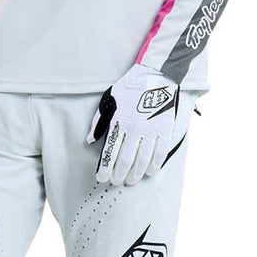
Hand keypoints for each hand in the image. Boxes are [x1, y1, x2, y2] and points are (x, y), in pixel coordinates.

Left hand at [86, 63, 181, 184]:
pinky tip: (149, 172)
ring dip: (135, 174)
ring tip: (130, 180)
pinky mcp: (165, 130)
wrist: (156, 75)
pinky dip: (154, 166)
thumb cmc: (130, 88)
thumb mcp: (109, 100)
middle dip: (119, 175)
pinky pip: (159, 153)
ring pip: (142, 161)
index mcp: (119, 122)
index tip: (102, 178)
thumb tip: (91, 140)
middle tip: (116, 181)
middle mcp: (134, 129)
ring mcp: (151, 131)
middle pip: (125, 160)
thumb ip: (99, 122)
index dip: (105, 169)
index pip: (109, 152)